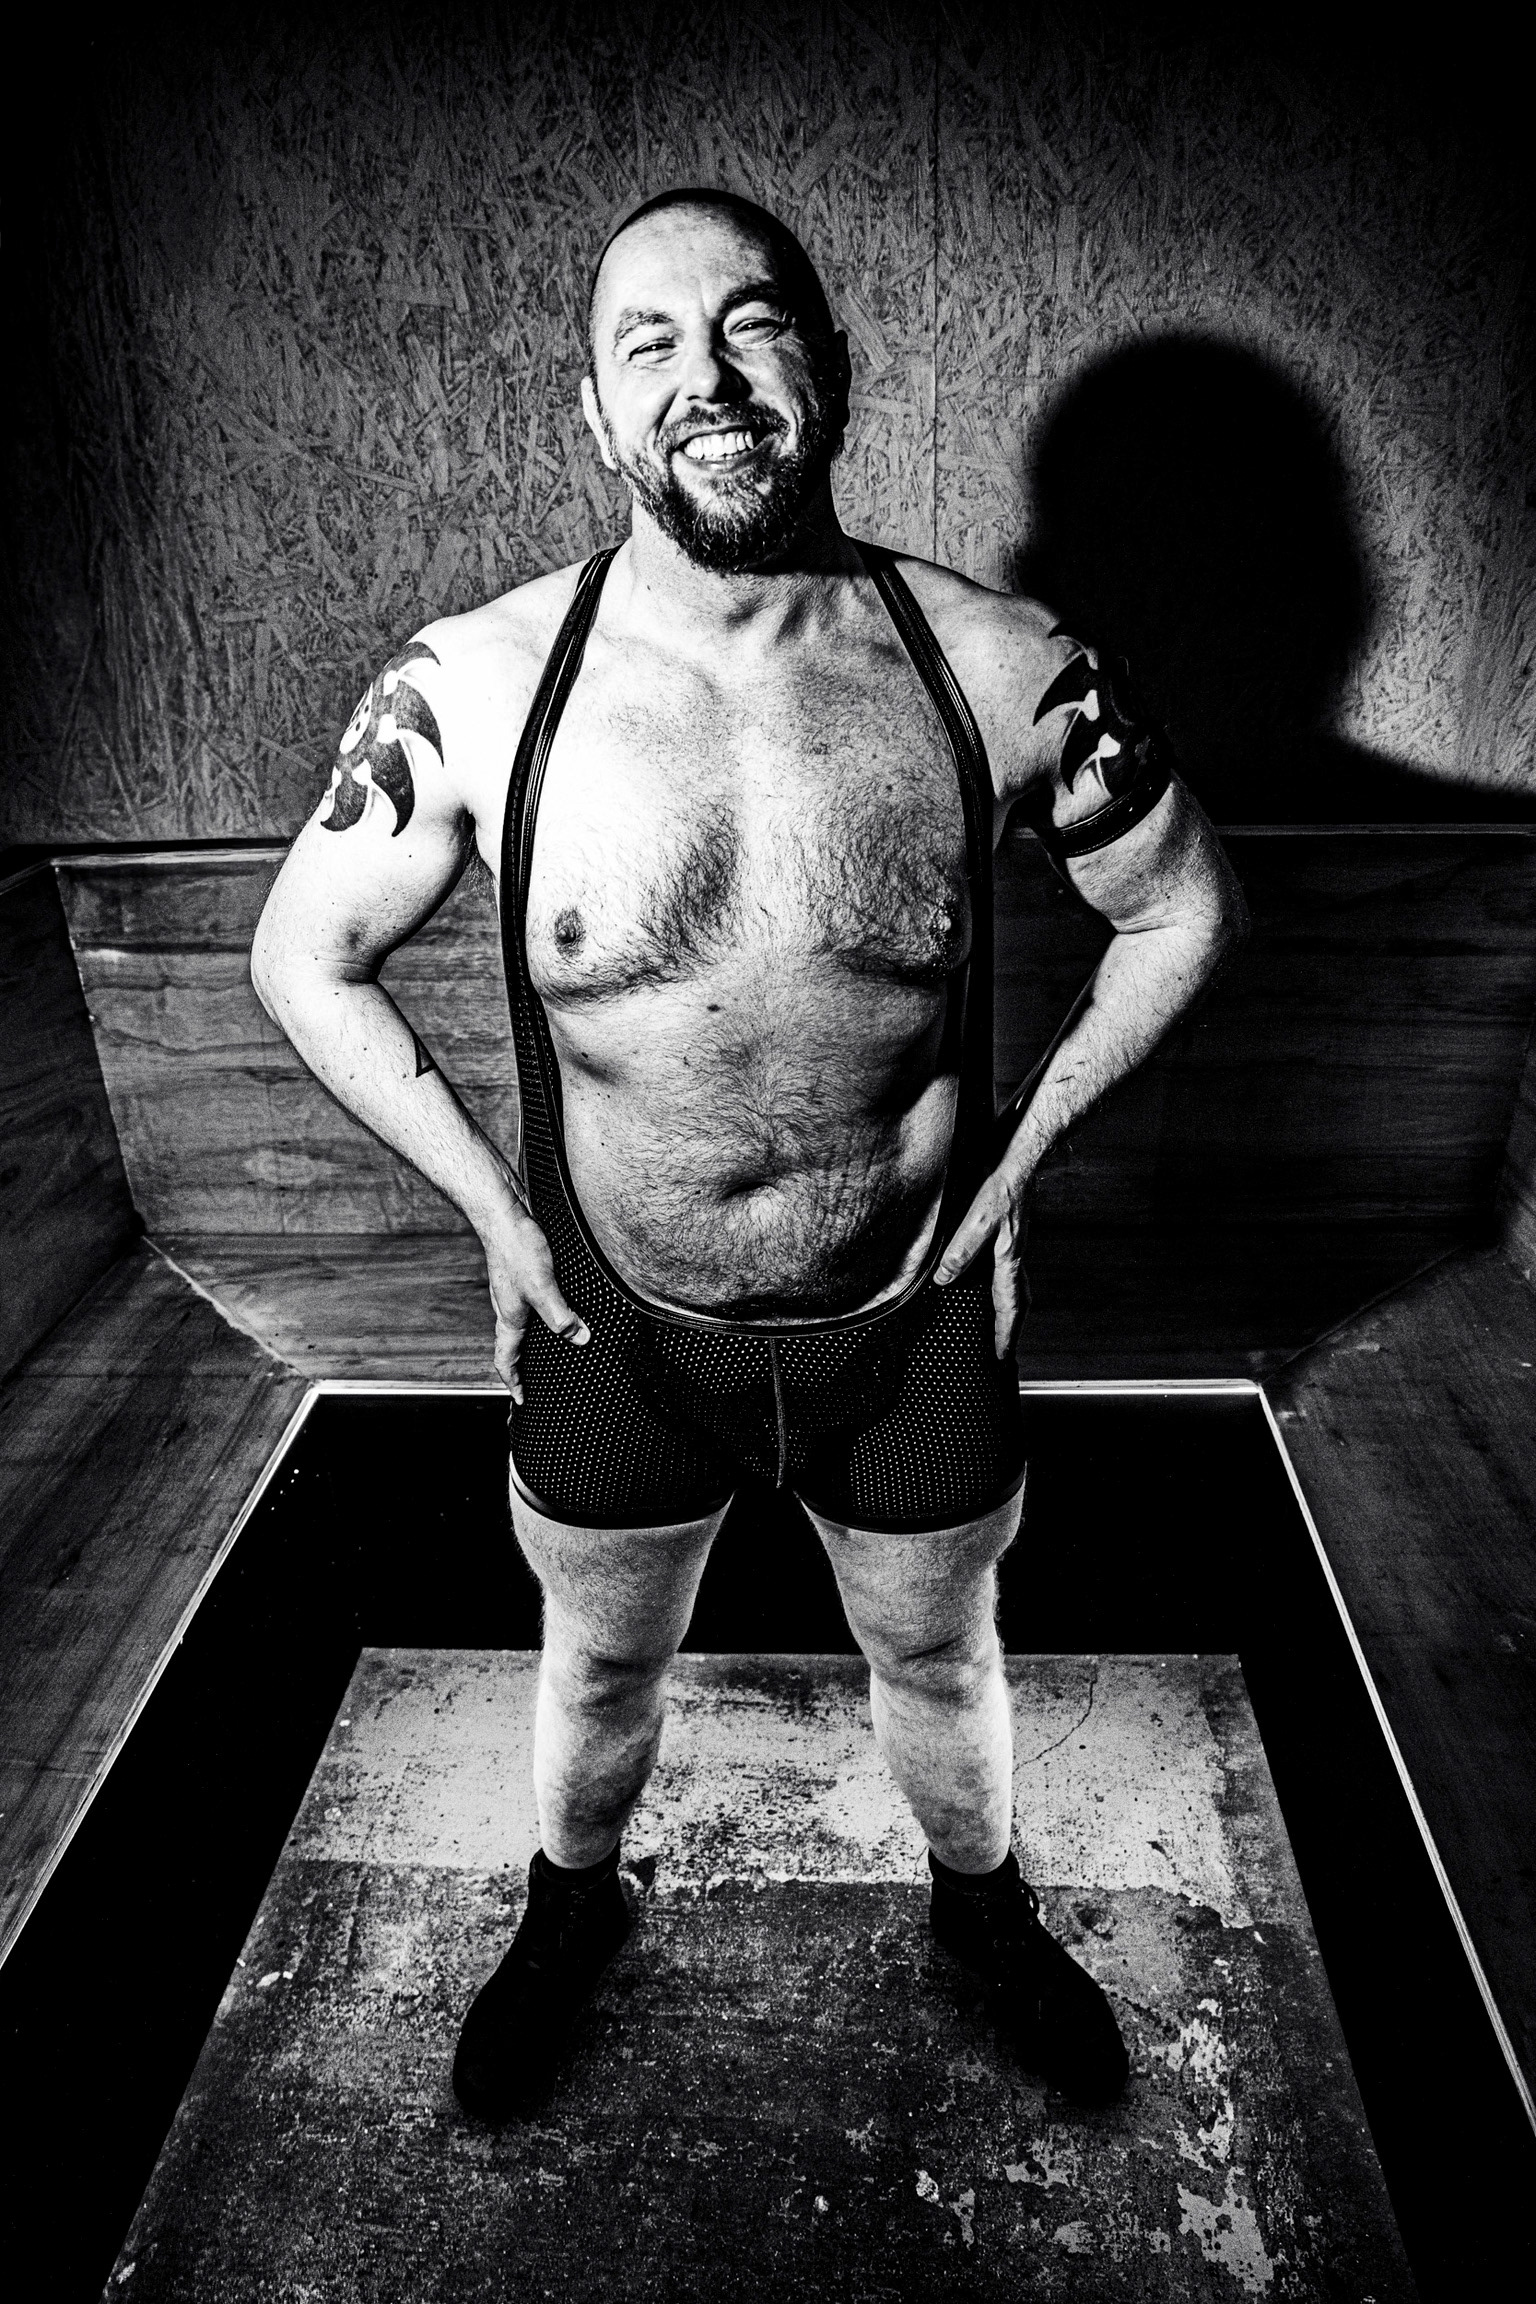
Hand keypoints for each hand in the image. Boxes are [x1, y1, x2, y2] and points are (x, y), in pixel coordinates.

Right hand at [479, 1196, 589, 1402]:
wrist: (503, 1214)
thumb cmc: (518, 1250)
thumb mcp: (543, 1287)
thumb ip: (561, 1316)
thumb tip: (581, 1339)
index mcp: (509, 1318)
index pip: (505, 1359)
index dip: (513, 1382)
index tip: (523, 1400)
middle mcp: (508, 1308)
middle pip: (512, 1346)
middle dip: (523, 1367)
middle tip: (537, 1382)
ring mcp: (514, 1292)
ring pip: (522, 1326)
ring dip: (533, 1342)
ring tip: (551, 1352)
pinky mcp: (522, 1275)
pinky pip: (531, 1306)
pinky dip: (541, 1318)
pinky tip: (558, 1310)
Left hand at [933, 1166, 1031, 1359]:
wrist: (1019, 1160)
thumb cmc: (1002, 1186)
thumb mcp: (976, 1220)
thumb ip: (961, 1251)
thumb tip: (945, 1279)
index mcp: (1009, 1259)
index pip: (1009, 1306)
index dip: (1005, 1333)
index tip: (1003, 1356)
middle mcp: (1014, 1256)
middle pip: (1019, 1301)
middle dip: (1012, 1326)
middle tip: (1005, 1347)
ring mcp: (1013, 1245)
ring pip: (1015, 1285)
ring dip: (1008, 1307)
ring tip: (1000, 1322)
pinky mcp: (1008, 1233)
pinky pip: (1007, 1270)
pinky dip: (1001, 1284)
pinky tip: (989, 1279)